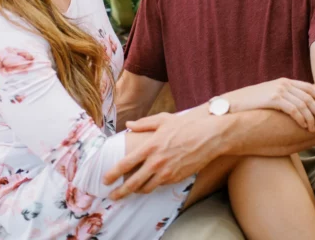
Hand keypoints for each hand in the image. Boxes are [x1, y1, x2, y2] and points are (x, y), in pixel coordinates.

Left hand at [103, 111, 218, 199]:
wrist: (209, 137)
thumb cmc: (186, 126)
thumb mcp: (163, 120)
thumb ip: (144, 123)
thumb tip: (129, 125)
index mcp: (150, 147)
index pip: (125, 164)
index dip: (113, 173)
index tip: (105, 179)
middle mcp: (156, 163)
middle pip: (133, 183)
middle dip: (120, 192)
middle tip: (112, 196)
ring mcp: (167, 173)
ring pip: (146, 188)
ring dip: (136, 190)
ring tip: (131, 190)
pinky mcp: (176, 178)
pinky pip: (160, 185)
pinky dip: (153, 185)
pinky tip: (150, 182)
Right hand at [228, 78, 314, 132]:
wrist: (231, 103)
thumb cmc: (249, 103)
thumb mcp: (268, 96)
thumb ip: (282, 98)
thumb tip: (294, 108)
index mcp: (284, 82)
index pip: (308, 87)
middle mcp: (283, 84)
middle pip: (309, 96)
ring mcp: (278, 91)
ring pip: (303, 104)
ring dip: (310, 117)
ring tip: (313, 128)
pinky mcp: (273, 99)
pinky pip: (293, 109)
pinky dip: (301, 118)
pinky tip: (303, 126)